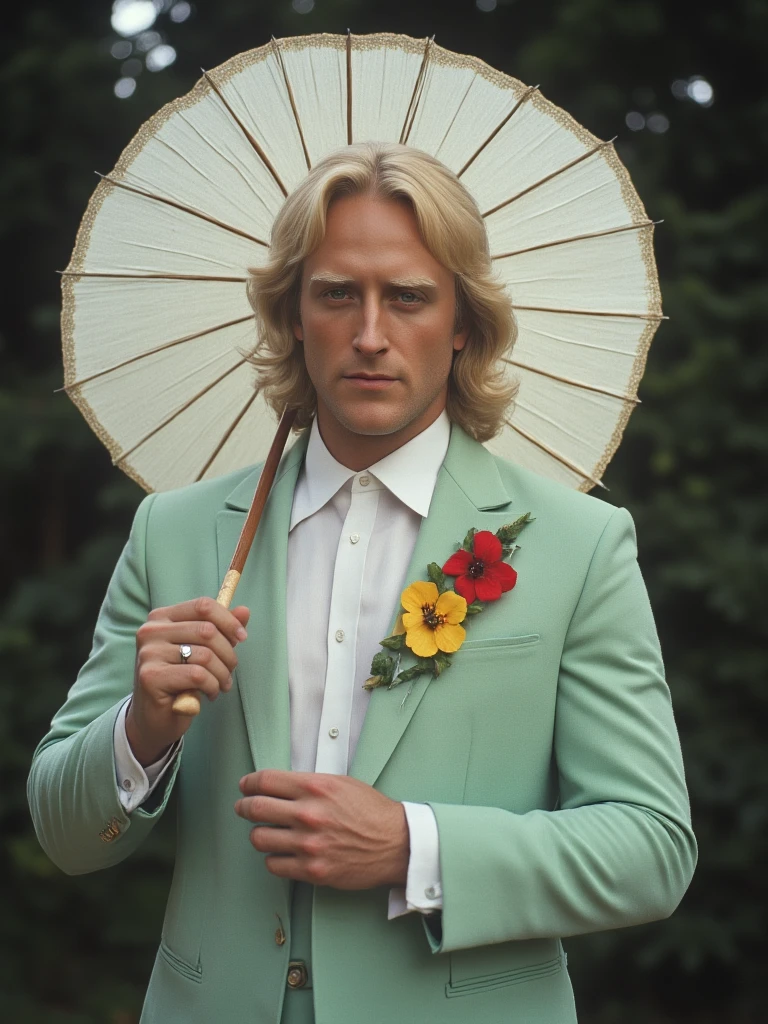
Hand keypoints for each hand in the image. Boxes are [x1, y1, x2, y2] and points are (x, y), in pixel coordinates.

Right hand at [127, 597, 249, 765]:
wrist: (153, 719)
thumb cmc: (180, 681)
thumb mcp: (202, 650)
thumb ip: (221, 629)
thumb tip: (244, 611)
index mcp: (162, 617)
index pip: (202, 606)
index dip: (228, 621)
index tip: (242, 637)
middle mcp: (151, 631)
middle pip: (207, 630)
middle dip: (228, 654)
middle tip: (230, 671)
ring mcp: (149, 653)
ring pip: (205, 655)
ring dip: (222, 674)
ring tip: (221, 685)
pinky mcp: (151, 677)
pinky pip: (197, 675)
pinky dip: (211, 686)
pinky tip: (208, 694)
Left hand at [235, 771, 409, 889]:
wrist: (395, 844)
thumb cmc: (371, 812)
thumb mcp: (341, 783)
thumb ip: (309, 783)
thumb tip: (279, 785)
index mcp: (315, 788)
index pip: (265, 781)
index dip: (249, 783)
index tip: (246, 786)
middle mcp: (308, 814)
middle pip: (255, 808)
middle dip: (244, 806)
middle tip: (244, 807)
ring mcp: (308, 844)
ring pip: (259, 838)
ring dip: (260, 833)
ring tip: (267, 831)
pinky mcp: (311, 870)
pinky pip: (274, 865)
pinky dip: (274, 858)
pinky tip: (283, 852)